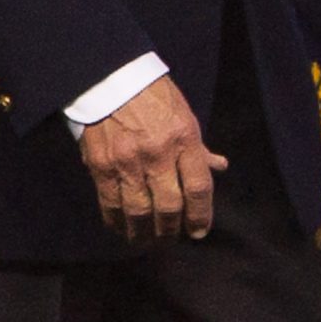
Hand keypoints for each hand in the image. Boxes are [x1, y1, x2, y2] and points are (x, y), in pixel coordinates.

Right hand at [80, 74, 226, 239]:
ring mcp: (127, 162)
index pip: (198, 186)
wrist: (111, 80)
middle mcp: (157, 153)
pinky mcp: (101, 167)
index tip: (200, 231)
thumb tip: (219, 167)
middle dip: (173, 229)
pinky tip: (124, 229)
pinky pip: (110, 203)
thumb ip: (199, 147)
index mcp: (183, 138)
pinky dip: (118, 221)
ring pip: (139, 210)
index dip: (201, 214)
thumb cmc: (155, 96)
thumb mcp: (185, 115)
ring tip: (149, 241)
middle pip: (169, 204)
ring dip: (145, 232)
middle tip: (173, 239)